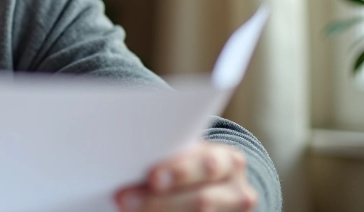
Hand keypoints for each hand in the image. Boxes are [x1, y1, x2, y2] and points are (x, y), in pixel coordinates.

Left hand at [113, 142, 256, 211]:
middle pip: (201, 201)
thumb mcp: (189, 157)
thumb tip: (130, 164)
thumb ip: (172, 159)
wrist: (218, 189)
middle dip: (159, 201)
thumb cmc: (192, 166)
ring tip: (128, 209)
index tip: (152, 178)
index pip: (207, 165)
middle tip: (124, 199)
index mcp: (229, 161)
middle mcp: (238, 191)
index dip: (180, 172)